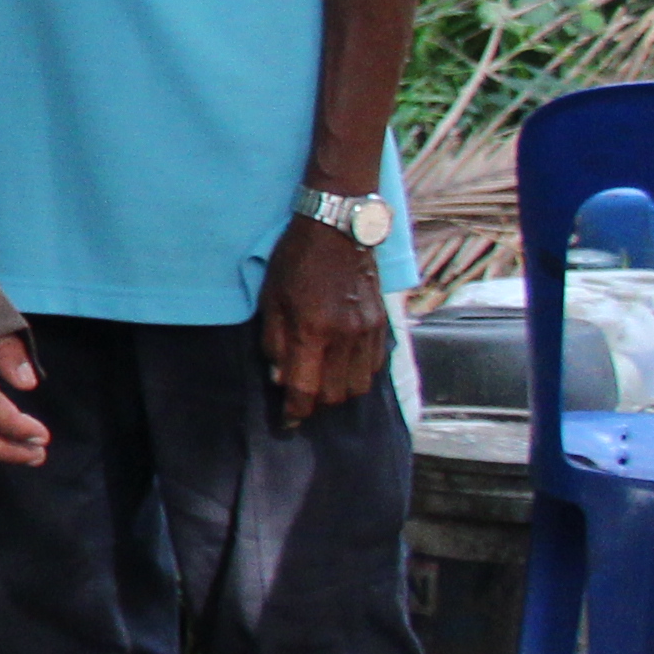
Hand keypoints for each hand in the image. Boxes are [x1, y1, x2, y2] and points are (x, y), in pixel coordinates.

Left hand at [257, 210, 391, 427]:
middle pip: (336, 395)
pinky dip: (357, 375)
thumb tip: (280, 379)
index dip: (295, 412)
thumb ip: (275, 342)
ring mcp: (368, 331)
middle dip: (316, 403)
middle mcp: (345, 336)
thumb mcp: (271, 299)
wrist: (338, 229)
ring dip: (338, 392)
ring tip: (322, 382)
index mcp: (312, 330)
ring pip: (358, 386)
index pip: (306, 389)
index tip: (287, 423)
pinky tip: (342, 366)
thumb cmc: (295, 261)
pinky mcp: (382, 324)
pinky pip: (374, 367)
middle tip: (300, 396)